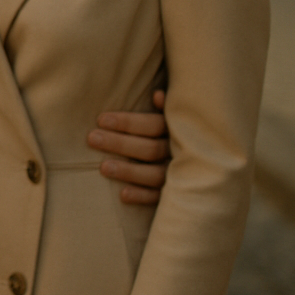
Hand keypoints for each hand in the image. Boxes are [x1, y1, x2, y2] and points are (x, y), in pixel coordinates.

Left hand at [91, 89, 170, 204]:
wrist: (202, 164)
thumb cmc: (169, 132)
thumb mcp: (169, 118)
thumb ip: (163, 108)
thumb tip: (158, 96)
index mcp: (177, 130)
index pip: (154, 125)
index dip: (128, 122)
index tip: (101, 119)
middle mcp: (180, 153)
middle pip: (151, 149)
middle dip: (120, 143)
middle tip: (92, 138)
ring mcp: (181, 176)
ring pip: (155, 175)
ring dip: (128, 171)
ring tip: (103, 167)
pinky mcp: (177, 195)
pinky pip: (159, 198)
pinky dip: (142, 196)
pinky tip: (122, 195)